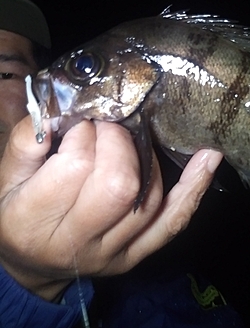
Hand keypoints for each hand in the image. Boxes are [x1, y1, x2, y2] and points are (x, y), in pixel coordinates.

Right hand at [0, 116, 222, 301]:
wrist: (30, 262)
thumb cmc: (16, 212)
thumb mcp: (4, 176)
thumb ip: (26, 141)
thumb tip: (61, 110)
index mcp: (34, 219)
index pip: (75, 167)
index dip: (83, 133)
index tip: (80, 123)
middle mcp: (76, 242)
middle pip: (119, 185)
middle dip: (118, 141)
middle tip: (105, 127)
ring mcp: (112, 252)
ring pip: (148, 197)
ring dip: (144, 155)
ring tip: (127, 137)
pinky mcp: (136, 254)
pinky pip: (173, 223)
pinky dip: (193, 188)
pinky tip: (207, 158)